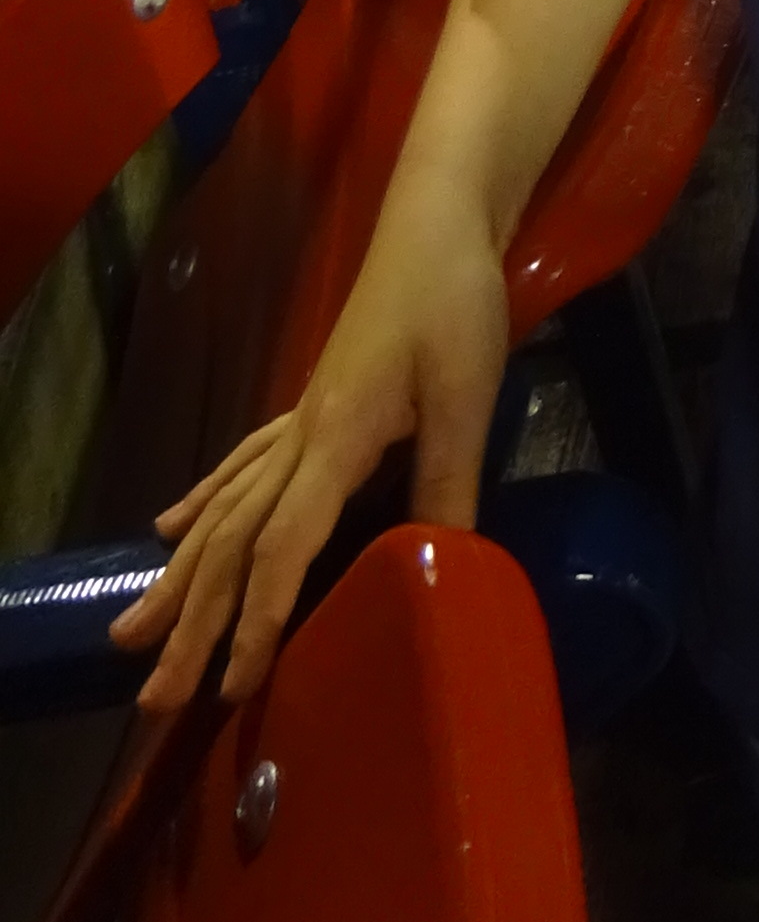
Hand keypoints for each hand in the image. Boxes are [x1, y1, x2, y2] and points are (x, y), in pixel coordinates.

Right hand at [109, 181, 509, 709]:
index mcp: (335, 441)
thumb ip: (446, 481)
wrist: (437, 224)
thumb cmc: (454, 303)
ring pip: (223, 513)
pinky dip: (202, 504)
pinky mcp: (310, 406)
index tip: (233, 684)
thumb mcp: (465, 395)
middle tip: (153, 696)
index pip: (282, 546)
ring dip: (181, 579)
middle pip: (233, 544)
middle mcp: (301, 438)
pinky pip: (240, 468)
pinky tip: (170, 529)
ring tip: (131, 633)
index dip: (258, 618)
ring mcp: (299, 421)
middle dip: (193, 624)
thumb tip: (439, 568)